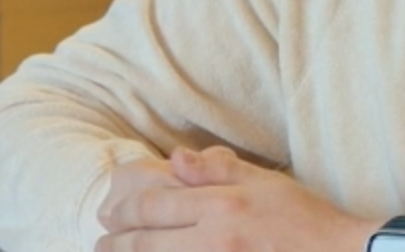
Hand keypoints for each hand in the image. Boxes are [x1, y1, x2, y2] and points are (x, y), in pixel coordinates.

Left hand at [96, 145, 377, 251]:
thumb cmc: (305, 218)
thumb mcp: (265, 182)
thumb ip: (217, 171)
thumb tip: (174, 160)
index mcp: (222, 206)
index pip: (153, 207)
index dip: (124, 212)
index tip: (108, 216)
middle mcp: (213, 240)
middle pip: (146, 243)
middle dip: (115, 243)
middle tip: (99, 243)